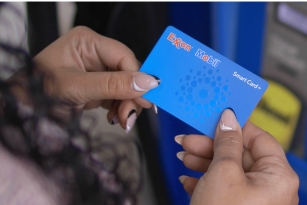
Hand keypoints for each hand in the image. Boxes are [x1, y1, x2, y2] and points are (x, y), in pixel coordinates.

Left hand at [31, 26, 157, 131]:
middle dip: (132, 95)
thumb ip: (113, 85)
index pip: (123, 56)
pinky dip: (120, 109)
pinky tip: (115, 118)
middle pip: (127, 72)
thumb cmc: (38, 92)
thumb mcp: (78, 88)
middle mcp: (94, 53)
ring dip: (127, 105)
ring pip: (126, 86)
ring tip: (121, 121)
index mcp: (87, 42)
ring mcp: (96, 70)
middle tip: (131, 116)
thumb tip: (148, 83)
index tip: (146, 98)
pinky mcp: (98, 86)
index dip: (137, 77)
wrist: (23, 111)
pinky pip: (118, 95)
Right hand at [175, 109, 298, 204]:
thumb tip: (229, 118)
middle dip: (212, 146)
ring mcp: (256, 203)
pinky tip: (187, 180)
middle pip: (242, 155)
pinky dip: (206, 183)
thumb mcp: (223, 172)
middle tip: (189, 138)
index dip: (237, 126)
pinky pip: (225, 190)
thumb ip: (227, 141)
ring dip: (205, 162)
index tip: (216, 117)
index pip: (261, 139)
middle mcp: (272, 190)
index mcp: (279, 177)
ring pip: (230, 172)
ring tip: (183, 157)